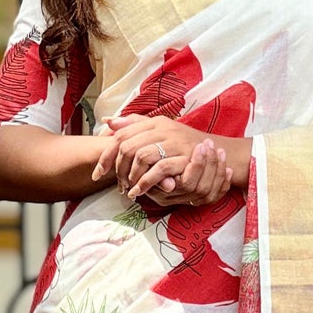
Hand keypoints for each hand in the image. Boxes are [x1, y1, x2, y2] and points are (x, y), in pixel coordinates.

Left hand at [93, 115, 235, 203]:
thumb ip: (134, 126)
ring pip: (140, 155)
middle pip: (126, 145)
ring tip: (129, 189)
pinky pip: (158, 168)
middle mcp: (161, 128)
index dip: (106, 155)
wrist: (214, 149)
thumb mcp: (159, 131)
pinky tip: (140, 191)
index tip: (98, 174)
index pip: (120, 135)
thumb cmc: (182, 143)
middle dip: (117, 169)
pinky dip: (146, 182)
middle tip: (117, 185)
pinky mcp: (183, 156)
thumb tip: (107, 122)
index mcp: (152, 122)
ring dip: (131, 176)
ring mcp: (172, 141)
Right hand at [142, 137, 232, 207]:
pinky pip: (217, 195)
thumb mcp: (147, 169)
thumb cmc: (146, 168)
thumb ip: (156, 174)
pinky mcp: (203, 200)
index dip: (197, 165)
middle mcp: (179, 200)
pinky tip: (228, 169)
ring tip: (219, 150)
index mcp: (165, 194)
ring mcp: (191, 201)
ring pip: (210, 192)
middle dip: (209, 164)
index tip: (201, 146)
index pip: (187, 183)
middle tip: (210, 144)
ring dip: (218, 170)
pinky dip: (225, 182)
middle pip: (201, 188)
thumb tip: (169, 185)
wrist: (151, 176)